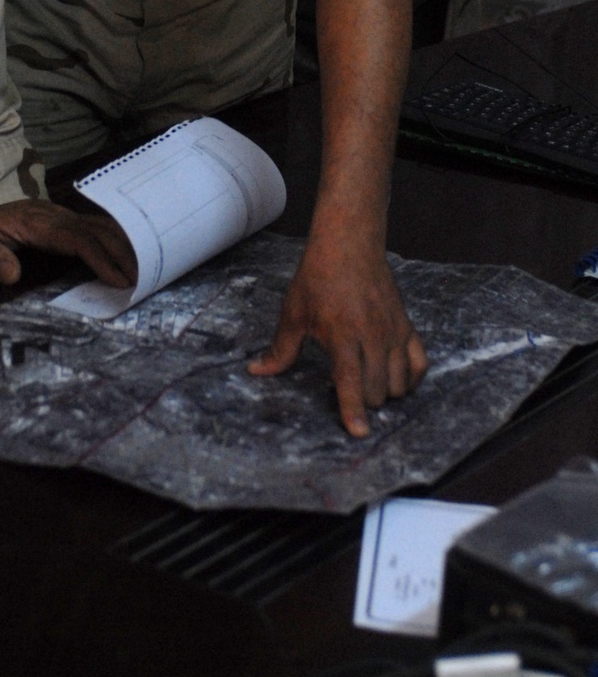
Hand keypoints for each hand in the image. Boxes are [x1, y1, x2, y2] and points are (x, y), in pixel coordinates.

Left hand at [0, 200, 136, 288]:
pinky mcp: (68, 221)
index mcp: (40, 224)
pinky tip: (130, 252)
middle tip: (145, 278)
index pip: (78, 240)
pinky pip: (97, 228)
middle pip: (98, 232)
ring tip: (145, 267)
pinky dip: (117, 239)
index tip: (119, 279)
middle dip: (123, 254)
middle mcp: (58, 217)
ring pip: (102, 227)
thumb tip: (12, 276)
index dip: (101, 258)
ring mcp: (65, 217)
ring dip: (124, 245)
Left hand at [247, 239, 426, 436]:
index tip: (359, 432)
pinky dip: (410, 378)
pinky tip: (394, 378)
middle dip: (362, 401)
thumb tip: (257, 372)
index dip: (353, 410)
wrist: (349, 244)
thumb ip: (281, 349)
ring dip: (384, 392)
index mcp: (342, 334)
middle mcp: (372, 336)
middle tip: (345, 387)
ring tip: (366, 381)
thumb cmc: (318, 277)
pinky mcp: (407, 326)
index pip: (350, 381)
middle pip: (376, 390)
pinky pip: (419, 364)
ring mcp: (393, 332)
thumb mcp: (294, 312)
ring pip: (399, 382)